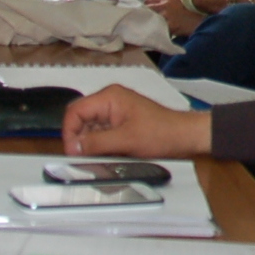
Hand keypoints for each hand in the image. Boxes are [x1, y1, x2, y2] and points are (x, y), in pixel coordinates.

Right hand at [62, 84, 209, 157]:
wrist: (185, 136)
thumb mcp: (126, 140)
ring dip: (91, 144)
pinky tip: (108, 155)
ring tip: (99, 157)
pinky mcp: (120, 123)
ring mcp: (115, 112)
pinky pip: (102, 134)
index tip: (73, 152)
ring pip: (90, 129)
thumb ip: (97, 143)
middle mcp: (109, 101)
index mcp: (109, 97)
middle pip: (80, 119)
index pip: (75, 111)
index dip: (69, 132)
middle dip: (79, 139)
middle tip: (82, 158)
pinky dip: (101, 145)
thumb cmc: (163, 133)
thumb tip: (73, 147)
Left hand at [145, 0, 204, 36]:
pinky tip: (156, 34)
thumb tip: (154, 7)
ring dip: (149, 23)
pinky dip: (155, 32)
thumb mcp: (177, 2)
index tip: (146, 12)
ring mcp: (166, 15)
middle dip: (145, 14)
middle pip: (146, 8)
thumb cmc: (189, 14)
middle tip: (146, 21)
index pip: (148, 0)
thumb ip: (165, 3)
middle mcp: (165, 4)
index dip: (146, 7)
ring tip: (150, 28)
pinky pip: (157, 29)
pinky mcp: (168, 25)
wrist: (199, 23)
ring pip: (149, 19)